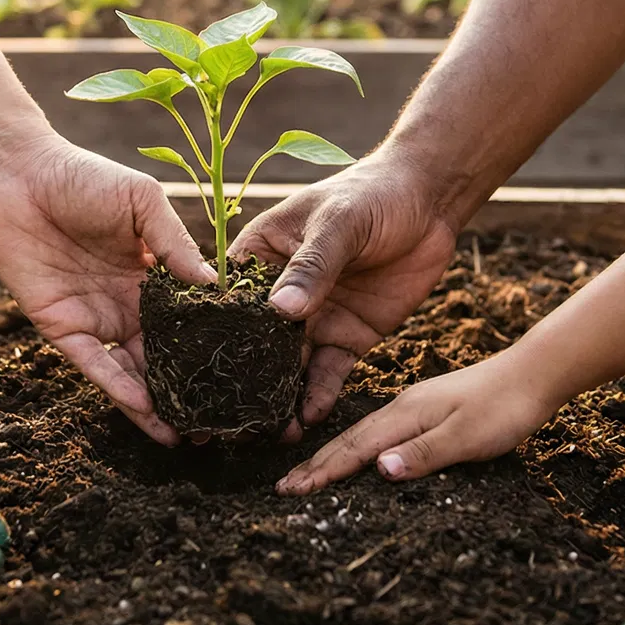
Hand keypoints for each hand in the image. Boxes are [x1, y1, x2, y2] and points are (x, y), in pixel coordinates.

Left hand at [0, 134, 215, 444]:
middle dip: (189, 387)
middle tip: (221, 419)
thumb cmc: (84, 179)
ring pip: (134, 372)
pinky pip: (97, 366)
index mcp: (152, 275)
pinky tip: (147, 409)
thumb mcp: (142, 202)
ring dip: (158, 403)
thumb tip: (214, 285)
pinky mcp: (64, 329)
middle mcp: (128, 304)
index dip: (212, 342)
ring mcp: (97, 319)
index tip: (242, 366)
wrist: (20, 178)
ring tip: (189, 433)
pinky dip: (120, 390)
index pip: (188, 318)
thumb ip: (175, 243)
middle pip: (165, 355)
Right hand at [230, 153, 459, 437]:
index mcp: (261, 255)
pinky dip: (317, 395)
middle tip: (225, 419)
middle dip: (241, 379)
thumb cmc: (373, 194)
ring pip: (287, 366)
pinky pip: (327, 372)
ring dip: (277, 397)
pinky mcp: (347, 336)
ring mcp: (314, 318)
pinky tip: (307, 418)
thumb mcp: (340, 223)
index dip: (210, 334)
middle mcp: (280, 293)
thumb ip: (313, 265)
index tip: (193, 370)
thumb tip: (280, 310)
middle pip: (253, 343)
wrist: (430, 202)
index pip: (228, 300)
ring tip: (266, 430)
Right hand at [276, 349, 550, 494]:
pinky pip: (380, 430)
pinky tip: (361, 453)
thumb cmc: (504, 408)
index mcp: (406, 413)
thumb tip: (379, 470)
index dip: (322, 470)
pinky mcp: (428, 409)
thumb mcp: (467, 437)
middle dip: (316, 463)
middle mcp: (403, 407)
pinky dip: (359, 446)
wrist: (534, 374)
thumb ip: (424, 453)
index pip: (354, 447)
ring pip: (363, 433)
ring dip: (334, 455)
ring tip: (310, 472)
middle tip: (284, 486)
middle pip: (350, 438)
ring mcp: (414, 406)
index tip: (290, 490)